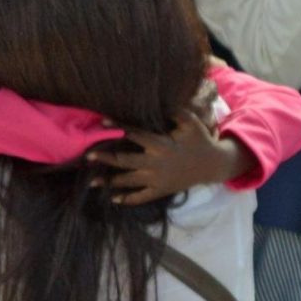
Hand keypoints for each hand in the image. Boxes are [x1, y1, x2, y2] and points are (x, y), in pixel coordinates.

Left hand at [88, 113, 255, 205]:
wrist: (212, 165)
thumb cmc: (200, 140)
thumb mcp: (190, 121)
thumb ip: (174, 111)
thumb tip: (156, 101)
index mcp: (161, 144)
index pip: (135, 134)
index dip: (118, 126)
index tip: (102, 123)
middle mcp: (156, 163)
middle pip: (125, 160)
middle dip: (105, 158)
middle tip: (87, 156)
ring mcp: (157, 179)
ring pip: (128, 181)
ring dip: (109, 181)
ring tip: (90, 182)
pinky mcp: (161, 190)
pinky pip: (141, 197)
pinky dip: (127, 199)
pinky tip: (112, 199)